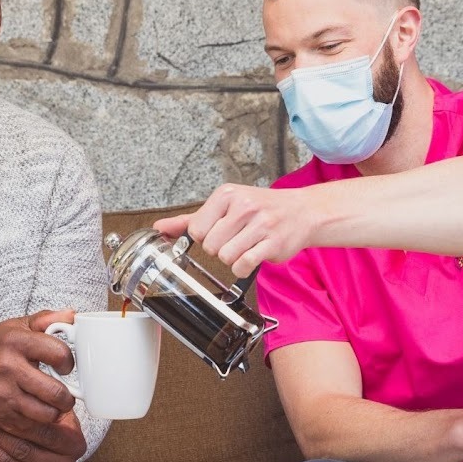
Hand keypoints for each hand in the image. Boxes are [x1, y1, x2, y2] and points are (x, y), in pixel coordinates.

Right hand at [0, 310, 76, 436]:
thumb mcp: (15, 327)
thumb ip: (46, 320)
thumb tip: (73, 315)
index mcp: (16, 341)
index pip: (59, 352)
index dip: (68, 362)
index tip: (65, 366)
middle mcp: (9, 367)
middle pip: (56, 392)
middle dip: (67, 396)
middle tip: (64, 393)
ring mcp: (4, 395)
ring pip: (48, 414)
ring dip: (56, 411)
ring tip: (52, 403)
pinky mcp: (1, 416)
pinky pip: (33, 426)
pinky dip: (40, 422)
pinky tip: (36, 411)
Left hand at [154, 183, 316, 277]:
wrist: (302, 211)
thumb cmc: (261, 209)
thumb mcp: (224, 206)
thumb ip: (191, 219)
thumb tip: (160, 228)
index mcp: (227, 194)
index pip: (196, 229)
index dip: (206, 236)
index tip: (221, 230)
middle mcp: (243, 206)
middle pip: (210, 246)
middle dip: (220, 248)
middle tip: (237, 239)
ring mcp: (260, 224)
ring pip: (226, 257)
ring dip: (234, 258)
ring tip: (247, 245)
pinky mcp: (272, 243)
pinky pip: (243, 266)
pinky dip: (244, 267)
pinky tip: (254, 255)